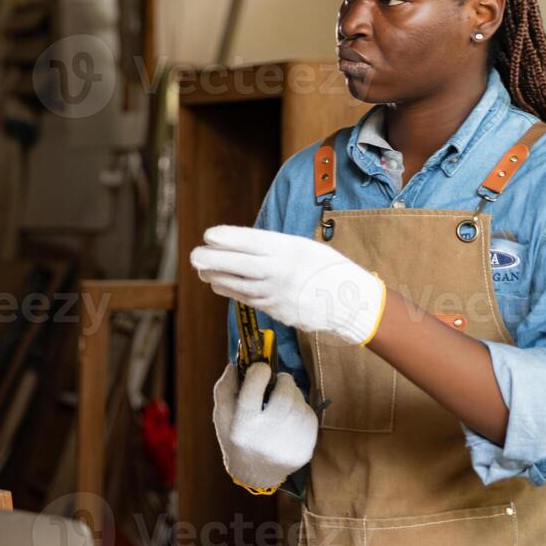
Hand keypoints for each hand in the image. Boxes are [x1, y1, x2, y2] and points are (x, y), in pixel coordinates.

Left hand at [190, 225, 386, 345]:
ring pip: (238, 284)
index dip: (227, 238)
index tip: (209, 235)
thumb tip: (237, 244)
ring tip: (202, 269)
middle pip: (239, 265)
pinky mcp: (276, 310)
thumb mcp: (302, 246)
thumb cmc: (325, 267)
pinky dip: (229, 290)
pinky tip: (217, 284)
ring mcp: (278, 293)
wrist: (351, 301)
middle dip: (212, 259)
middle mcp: (281, 271)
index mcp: (289, 250)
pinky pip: (247, 299)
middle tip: (194, 255)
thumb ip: (272, 246)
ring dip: (216, 276)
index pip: (251, 242)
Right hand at [213, 361, 317, 493]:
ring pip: (299, 404)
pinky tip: (291, 414)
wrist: (256, 474)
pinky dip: (301, 409)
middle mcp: (267, 437)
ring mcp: (289, 445)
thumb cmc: (236, 439)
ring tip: (284, 397)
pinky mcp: (305, 449)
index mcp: (242, 427)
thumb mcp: (221, 416)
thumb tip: (236, 364)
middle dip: (284, 380)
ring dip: (294, 393)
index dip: (259, 371)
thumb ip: (225, 388)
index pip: (253, 390)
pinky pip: (310, 417)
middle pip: (284, 396)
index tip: (261, 367)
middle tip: (280, 379)